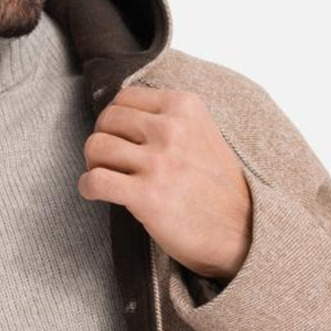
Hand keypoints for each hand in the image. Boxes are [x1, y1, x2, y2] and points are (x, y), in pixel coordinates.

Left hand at [79, 84, 252, 280]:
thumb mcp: (201, 134)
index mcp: (185, 107)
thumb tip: (118, 115)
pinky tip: (97, 193)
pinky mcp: (146, 195)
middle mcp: (171, 129)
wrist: (242, 232)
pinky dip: (88, 187)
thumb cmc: (217, 188)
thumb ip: (167, 119)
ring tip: (106, 178)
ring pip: (96, 147)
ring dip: (93, 165)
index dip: (114, 120)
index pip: (124, 98)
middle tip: (110, 162)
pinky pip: (95, 181)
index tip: (119, 139)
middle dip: (102, 141)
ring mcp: (159, 162)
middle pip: (106, 120)